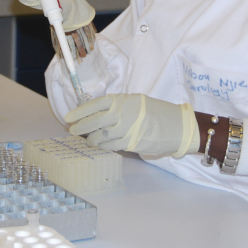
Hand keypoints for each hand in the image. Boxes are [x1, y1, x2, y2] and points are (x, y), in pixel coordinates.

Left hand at [66, 94, 199, 157]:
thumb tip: (97, 114)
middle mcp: (124, 114)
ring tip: (87, 139)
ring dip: (91, 139)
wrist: (178, 126)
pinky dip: (103, 146)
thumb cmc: (157, 112)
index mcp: (125, 101)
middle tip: (72, 130)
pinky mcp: (132, 144)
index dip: (81, 111)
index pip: (97, 104)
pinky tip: (100, 145)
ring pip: (102, 136)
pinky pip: (112, 146)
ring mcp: (128, 130)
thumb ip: (119, 106)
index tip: (69, 117)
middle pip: (96, 121)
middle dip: (81, 127)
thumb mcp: (137, 102)